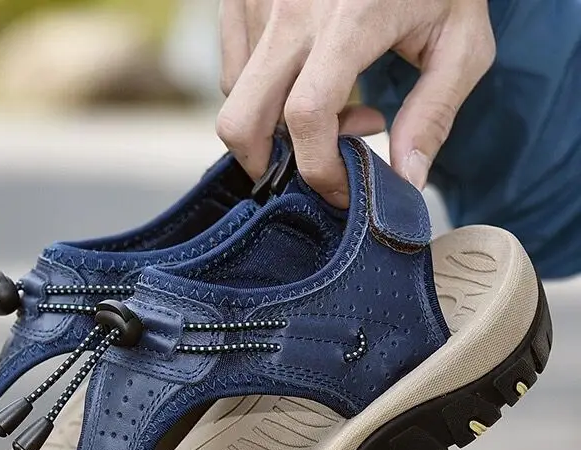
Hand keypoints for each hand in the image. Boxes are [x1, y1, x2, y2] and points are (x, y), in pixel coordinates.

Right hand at [217, 0, 495, 204]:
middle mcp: (291, 10)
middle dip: (265, 164)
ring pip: (236, 99)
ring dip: (275, 124)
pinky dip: (263, 92)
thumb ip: (434, 114)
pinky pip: (233, 69)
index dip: (319, 169)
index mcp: (349, 19)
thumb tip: (406, 181)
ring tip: (332, 106)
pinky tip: (307, 77)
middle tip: (308, 167)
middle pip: (241, 122)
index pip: (305, 118)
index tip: (343, 188)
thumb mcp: (460, 40)